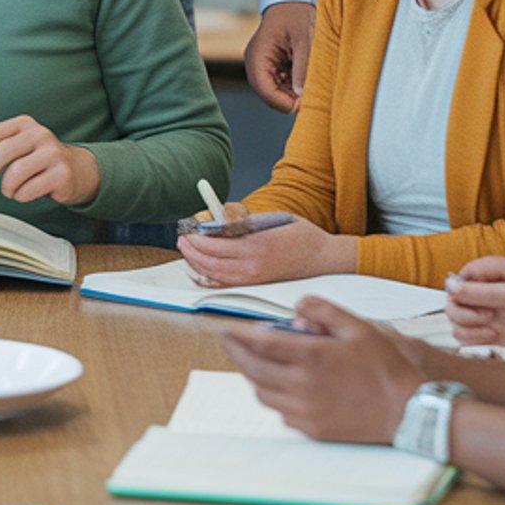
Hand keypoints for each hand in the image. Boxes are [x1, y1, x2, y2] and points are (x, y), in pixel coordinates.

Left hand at [0, 115, 99, 205]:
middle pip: (1, 152)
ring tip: (11, 189)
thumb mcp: (16, 148)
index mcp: (23, 124)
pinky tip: (26, 193)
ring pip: (14, 173)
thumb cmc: (37, 161)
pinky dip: (21, 196)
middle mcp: (39, 134)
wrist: (77, 170)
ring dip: (7, 188)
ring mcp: (52, 153)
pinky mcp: (62, 174)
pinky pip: (28, 190)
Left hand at [179, 206, 355, 284]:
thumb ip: (244, 221)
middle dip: (190, 249)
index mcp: (256, 246)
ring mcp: (254, 279)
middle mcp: (252, 267)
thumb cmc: (301, 234)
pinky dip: (207, 279)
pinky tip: (197, 271)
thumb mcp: (272, 219)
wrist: (323, 258)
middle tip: (181, 237)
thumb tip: (216, 219)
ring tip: (186, 250)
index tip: (187, 227)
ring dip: (195, 262)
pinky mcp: (256, 285)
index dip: (195, 237)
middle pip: (209, 262)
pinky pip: (225, 285)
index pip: (213, 245)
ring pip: (214, 275)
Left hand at [222, 297, 426, 443]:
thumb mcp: (358, 327)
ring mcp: (306, 412)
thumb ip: (323, 311)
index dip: (237, 337)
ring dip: (254, 376)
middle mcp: (303, 386)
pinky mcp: (313, 430)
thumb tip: (297, 306)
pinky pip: (281, 413)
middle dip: (236, 354)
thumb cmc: (386, 368)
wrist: (409, 411)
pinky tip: (284, 387)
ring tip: (256, 362)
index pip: (259, 345)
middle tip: (230, 343)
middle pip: (253, 370)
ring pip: (263, 393)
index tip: (224, 330)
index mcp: (312, 357)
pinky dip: (275, 397)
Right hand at [245, 0, 314, 112]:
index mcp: (257, 56)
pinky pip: (279, 84)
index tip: (303, 105)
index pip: (264, 88)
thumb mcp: (304, 41)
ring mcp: (262, 65)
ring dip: (291, 93)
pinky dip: (293, 86)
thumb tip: (300, 94)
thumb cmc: (296, 15)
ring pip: (274, 91)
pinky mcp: (270, 66)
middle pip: (267, 94)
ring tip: (310, 86)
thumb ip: (302, 68)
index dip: (282, 101)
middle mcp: (255, 63)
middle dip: (288, 99)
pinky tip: (306, 80)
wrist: (293, 2)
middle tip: (310, 99)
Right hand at [445, 257, 504, 346]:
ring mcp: (474, 307)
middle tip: (488, 316)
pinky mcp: (475, 325)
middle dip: (467, 315)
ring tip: (492, 327)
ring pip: (453, 319)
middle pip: (450, 301)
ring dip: (471, 328)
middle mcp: (476, 287)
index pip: (454, 280)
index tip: (482, 302)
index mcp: (483, 270)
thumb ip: (480, 291)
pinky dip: (474, 339)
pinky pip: (460, 334)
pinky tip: (491, 336)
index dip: (464, 294)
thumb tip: (452, 289)